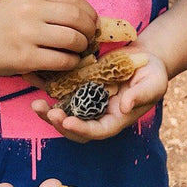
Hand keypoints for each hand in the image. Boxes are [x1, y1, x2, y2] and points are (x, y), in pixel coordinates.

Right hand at [0, 0, 97, 76]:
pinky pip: (61, 60)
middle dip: (90, 30)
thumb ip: (48, 3)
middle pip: (77, 18)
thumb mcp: (21, 2)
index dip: (89, 11)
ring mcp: (27, 34)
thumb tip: (85, 14)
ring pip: (73, 39)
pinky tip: (68, 62)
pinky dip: (71, 62)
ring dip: (82, 47)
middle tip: (89, 38)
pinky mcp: (25, 58)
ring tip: (79, 50)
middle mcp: (31, 10)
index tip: (92, 21)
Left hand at [29, 48, 168, 142]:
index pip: (97, 131)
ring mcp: (86, 101)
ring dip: (47, 111)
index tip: (68, 122)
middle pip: (75, 128)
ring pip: (63, 112)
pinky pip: (59, 90)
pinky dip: (45, 87)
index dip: (82, 129)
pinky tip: (32, 79)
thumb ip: (141, 95)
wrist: (143, 55)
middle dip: (60, 124)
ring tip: (36, 104)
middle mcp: (97, 114)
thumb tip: (123, 107)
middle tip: (49, 113)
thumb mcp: (154, 83)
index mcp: (115, 118)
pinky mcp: (77, 85)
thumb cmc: (152, 72)